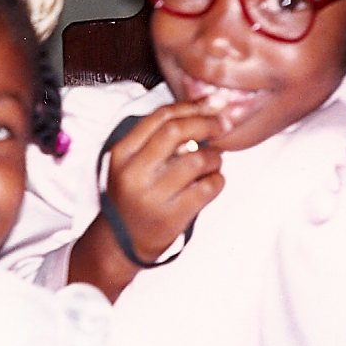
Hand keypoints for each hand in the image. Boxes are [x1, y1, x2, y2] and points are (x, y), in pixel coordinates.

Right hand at [69, 102, 223, 299]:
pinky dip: (217, 180)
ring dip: (214, 156)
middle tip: (225, 124)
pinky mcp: (172, 217)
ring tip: (214, 160)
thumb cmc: (134, 194)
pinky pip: (207, 188)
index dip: (192, 106)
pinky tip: (213, 181)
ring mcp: (152, 196)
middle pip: (177, 132)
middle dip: (207, 122)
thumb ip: (159, 138)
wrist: (120, 242)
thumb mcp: (132, 163)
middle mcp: (134, 172)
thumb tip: (206, 109)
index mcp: (122, 153)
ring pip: (196, 160)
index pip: (160, 117)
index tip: (214, 103)